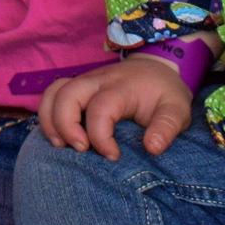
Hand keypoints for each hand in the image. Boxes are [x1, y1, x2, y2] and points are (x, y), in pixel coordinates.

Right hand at [36, 50, 191, 159]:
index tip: (113, 156)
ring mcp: (84, 82)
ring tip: (61, 146)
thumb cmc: (164, 93)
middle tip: (81, 150)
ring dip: (50, 121)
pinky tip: (59, 138)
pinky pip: (51, 96)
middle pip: (67, 95)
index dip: (100, 137)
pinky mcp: (76, 88)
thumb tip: (152, 148)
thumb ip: (167, 127)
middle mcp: (97, 81)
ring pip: (53, 93)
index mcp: (121, 87)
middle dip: (66, 126)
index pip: (100, 109)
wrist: (156, 68)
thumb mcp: (177, 109)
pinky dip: (48, 116)